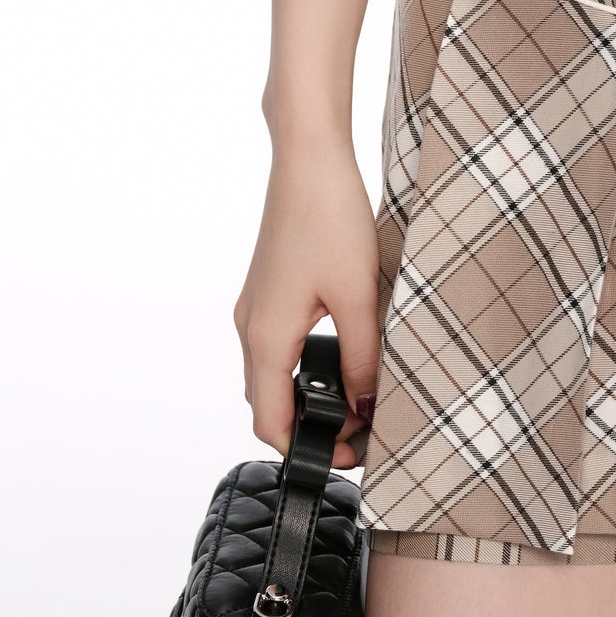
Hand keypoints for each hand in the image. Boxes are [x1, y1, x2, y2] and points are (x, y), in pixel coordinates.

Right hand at [233, 141, 382, 469]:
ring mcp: (255, 305)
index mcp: (266, 338)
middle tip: (358, 432)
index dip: (306, 451)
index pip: (271, 423)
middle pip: (267, 403)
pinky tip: (337, 353)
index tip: (348, 458)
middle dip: (307, 427)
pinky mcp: (267, 286)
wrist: (308, 158)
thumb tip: (365, 409)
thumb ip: (363, 359)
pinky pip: (274, 344)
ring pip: (270, 373)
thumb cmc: (330, 218)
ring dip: (303, 394)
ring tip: (353, 398)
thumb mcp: (358, 297)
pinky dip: (299, 365)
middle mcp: (250, 326)